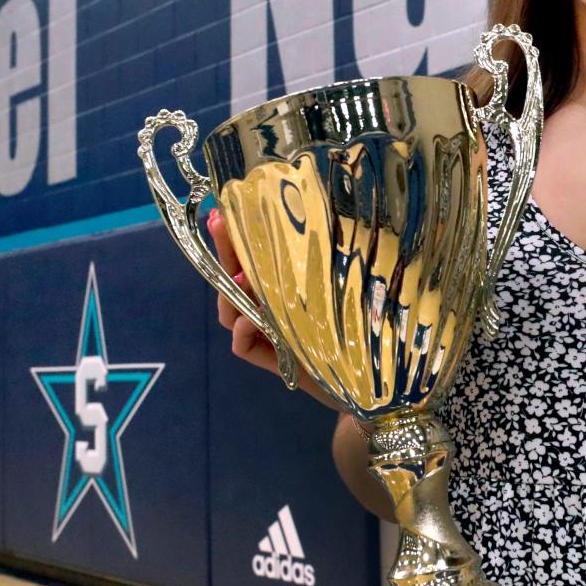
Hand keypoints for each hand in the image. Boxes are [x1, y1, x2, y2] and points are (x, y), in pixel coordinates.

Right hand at [206, 208, 341, 410]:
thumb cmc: (357, 326)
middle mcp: (268, 305)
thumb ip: (313, 269)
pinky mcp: (266, 357)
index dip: (235, 234)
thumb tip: (292, 236)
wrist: (367, 376)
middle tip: (218, 223)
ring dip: (233, 294)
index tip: (224, 209)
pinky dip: (242, 329)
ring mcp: (264, 331)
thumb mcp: (336, 288)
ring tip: (245, 281)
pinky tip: (251, 320)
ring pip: (230, 310)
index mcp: (283, 284)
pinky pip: (239, 342)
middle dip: (225, 250)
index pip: (252, 256)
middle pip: (233, 277)